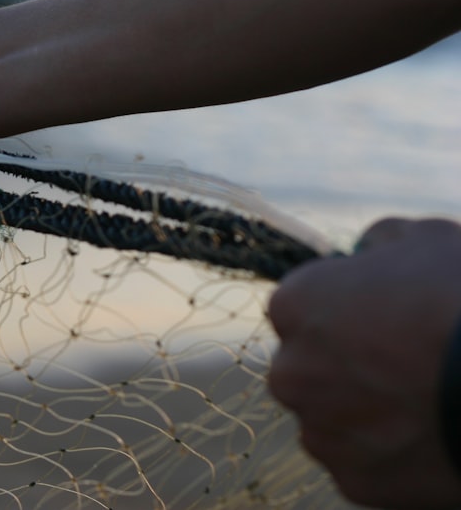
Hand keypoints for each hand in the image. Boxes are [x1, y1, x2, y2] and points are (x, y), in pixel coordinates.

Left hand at [268, 217, 460, 507]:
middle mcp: (290, 372)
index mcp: (294, 306)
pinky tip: (431, 433)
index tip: (382, 315)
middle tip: (406, 362)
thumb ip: (380, 242)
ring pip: (333, 418)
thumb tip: (370, 250)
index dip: (343, 309)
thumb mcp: (425, 239)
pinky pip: (364, 463)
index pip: (300, 308)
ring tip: (425, 399)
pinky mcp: (355, 482)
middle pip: (309, 367)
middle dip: (345, 364)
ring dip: (365, 411)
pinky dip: (390, 453)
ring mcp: (321, 432)